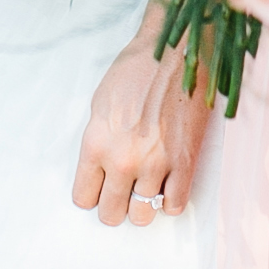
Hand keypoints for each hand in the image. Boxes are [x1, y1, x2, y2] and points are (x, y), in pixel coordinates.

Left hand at [71, 28, 215, 227]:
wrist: (176, 52)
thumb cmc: (137, 70)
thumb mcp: (101, 103)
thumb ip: (99, 140)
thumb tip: (100, 166)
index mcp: (96, 144)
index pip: (83, 198)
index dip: (92, 194)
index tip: (100, 189)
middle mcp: (122, 160)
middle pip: (110, 214)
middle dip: (114, 206)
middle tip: (122, 193)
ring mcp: (155, 165)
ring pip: (142, 216)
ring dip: (142, 206)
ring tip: (146, 189)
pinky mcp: (185, 164)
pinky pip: (174, 206)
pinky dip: (170, 201)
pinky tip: (168, 185)